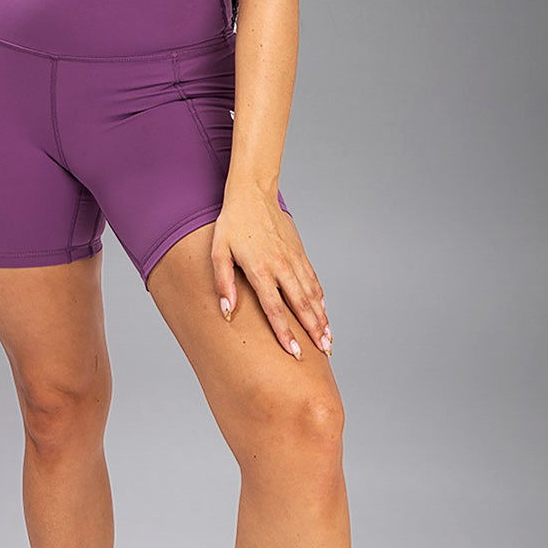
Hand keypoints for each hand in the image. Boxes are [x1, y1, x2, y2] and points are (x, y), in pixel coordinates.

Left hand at [212, 190, 331, 358]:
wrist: (254, 194)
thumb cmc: (232, 224)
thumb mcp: (218, 252)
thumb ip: (223, 283)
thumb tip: (227, 311)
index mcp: (261, 270)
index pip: (275, 309)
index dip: (285, 333)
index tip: (294, 352)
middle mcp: (282, 267)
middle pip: (301, 306)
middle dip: (314, 332)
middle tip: (324, 352)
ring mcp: (294, 260)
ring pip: (311, 295)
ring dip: (321, 318)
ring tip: (329, 339)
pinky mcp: (299, 253)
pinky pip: (313, 280)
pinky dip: (320, 298)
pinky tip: (323, 312)